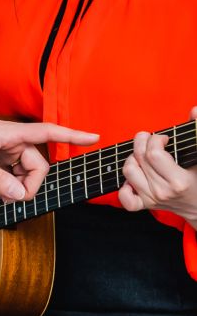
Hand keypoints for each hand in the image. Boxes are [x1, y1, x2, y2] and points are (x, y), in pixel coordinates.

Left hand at [0, 107, 97, 201]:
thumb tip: (21, 195)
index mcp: (9, 134)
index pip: (48, 132)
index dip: (73, 134)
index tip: (95, 137)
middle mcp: (10, 139)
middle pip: (36, 165)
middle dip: (27, 186)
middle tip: (6, 201)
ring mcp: (3, 147)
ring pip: (22, 172)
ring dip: (13, 188)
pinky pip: (9, 172)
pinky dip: (3, 185)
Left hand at [118, 107, 196, 227]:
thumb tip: (194, 110)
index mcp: (178, 181)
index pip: (153, 153)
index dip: (156, 139)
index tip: (165, 138)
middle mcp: (162, 191)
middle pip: (139, 158)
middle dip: (143, 142)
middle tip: (151, 139)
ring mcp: (152, 199)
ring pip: (128, 171)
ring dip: (133, 158)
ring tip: (145, 155)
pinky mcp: (145, 205)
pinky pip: (125, 197)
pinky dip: (125, 186)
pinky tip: (137, 175)